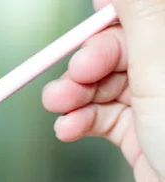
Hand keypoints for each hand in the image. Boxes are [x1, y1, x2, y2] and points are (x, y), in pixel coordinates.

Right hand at [42, 0, 164, 181]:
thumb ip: (139, 17)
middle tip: (70, 78)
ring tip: (58, 107)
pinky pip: (100, 116)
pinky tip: (68, 128)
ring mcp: (156, 103)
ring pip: (103, 85)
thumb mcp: (162, 68)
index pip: (144, 17)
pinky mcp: (140, 132)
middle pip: (118, 50)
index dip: (110, 18)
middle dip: (85, 65)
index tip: (89, 20)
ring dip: (73, 96)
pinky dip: (78, 122)